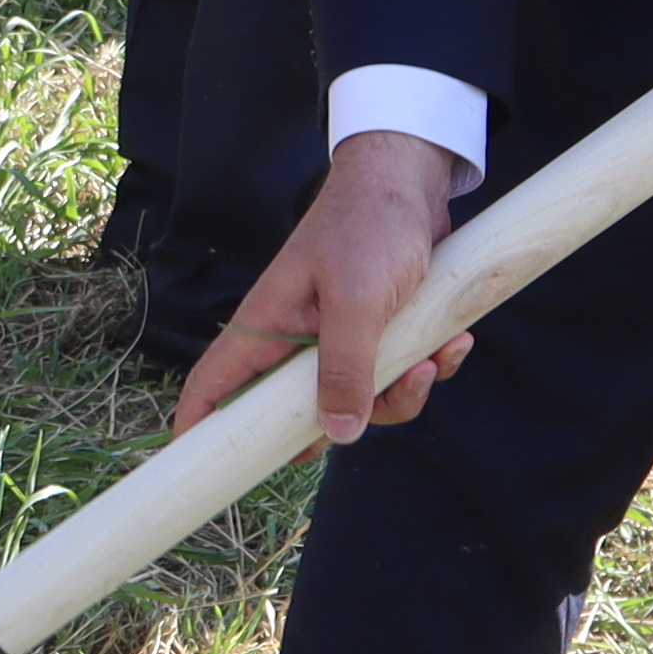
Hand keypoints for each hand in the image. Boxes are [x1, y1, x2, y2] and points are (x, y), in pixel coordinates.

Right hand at [175, 130, 482, 440]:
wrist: (411, 182)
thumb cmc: (368, 229)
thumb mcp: (358, 303)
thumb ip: (344, 370)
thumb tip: (337, 436)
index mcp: (267, 329)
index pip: (213, 387)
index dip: (201, 430)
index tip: (206, 471)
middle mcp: (295, 340)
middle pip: (301, 413)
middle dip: (352, 419)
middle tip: (388, 397)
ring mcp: (336, 338)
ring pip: (359, 401)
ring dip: (405, 391)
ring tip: (434, 357)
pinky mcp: (377, 332)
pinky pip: (395, 376)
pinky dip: (426, 367)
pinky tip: (451, 343)